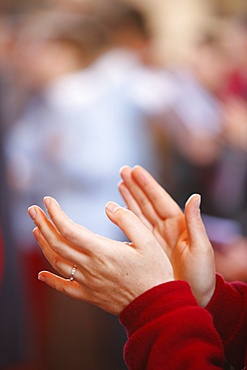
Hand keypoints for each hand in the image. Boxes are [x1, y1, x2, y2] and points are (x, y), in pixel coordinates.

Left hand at [28, 197, 173, 314]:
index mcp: (102, 250)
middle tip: (33, 210)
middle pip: (57, 243)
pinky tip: (41, 274)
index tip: (48, 200)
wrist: (156, 305)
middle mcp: (90, 266)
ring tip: (36, 230)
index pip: (69, 229)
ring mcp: (87, 282)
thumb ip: (127, 220)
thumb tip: (108, 206)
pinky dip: (50, 280)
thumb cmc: (154, 271)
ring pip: (57, 262)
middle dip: (43, 224)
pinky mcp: (90, 295)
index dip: (55, 214)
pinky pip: (65, 288)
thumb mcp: (148, 240)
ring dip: (44, 245)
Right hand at [118, 166, 215, 306]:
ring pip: (140, 212)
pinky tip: (119, 209)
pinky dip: (127, 216)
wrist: (193, 298)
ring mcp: (156, 238)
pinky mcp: (148, 249)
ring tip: (120, 182)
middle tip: (123, 171)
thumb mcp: (201, 249)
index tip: (136, 171)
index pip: (160, 200)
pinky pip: (135, 228)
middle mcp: (166, 228)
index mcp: (179, 225)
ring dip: (130, 197)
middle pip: (147, 202)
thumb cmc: (202, 276)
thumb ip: (195, 223)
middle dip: (136, 186)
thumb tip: (195, 197)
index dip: (148, 185)